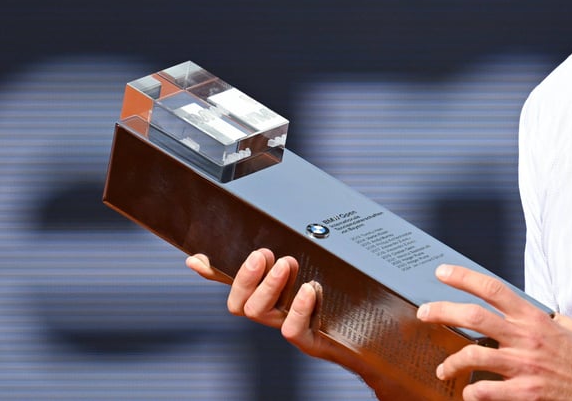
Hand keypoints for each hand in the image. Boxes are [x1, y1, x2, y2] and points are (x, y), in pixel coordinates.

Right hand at [185, 250, 374, 380]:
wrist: (373, 334)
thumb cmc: (343, 294)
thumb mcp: (322, 265)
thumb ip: (300, 249)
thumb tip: (276, 230)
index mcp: (271, 292)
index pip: (234, 282)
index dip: (213, 272)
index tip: (197, 258)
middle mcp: (273, 311)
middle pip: (239, 301)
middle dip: (246, 276)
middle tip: (264, 253)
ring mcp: (288, 326)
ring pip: (259, 312)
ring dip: (269, 286)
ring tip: (288, 263)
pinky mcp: (308, 340)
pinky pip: (292, 329)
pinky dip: (298, 308)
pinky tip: (310, 289)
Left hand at [418, 264, 571, 400]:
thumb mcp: (566, 327)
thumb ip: (541, 318)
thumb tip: (524, 310)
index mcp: (534, 318)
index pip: (493, 289)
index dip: (463, 277)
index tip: (442, 273)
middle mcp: (526, 338)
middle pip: (474, 316)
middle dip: (442, 311)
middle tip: (424, 312)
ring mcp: (524, 366)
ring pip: (473, 356)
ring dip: (450, 362)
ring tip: (443, 368)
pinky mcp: (525, 392)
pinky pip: (486, 390)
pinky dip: (472, 392)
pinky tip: (469, 392)